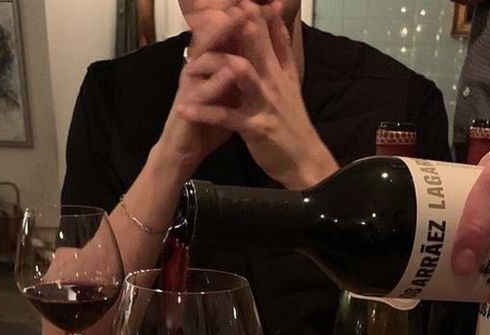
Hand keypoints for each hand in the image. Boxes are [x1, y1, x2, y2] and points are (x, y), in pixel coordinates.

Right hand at [157, 1, 252, 172]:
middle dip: (233, 17)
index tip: (272, 5)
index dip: (248, 20)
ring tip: (238, 19)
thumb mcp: (229, 93)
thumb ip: (241, 74)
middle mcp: (199, 69)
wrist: (185, 152)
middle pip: (215, 35)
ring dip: (222, 37)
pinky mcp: (188, 107)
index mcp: (212, 65)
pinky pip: (203, 91)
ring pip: (206, 55)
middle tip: (250, 0)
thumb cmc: (208, 122)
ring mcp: (192, 85)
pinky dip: (217, 80)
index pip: (230, 35)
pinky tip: (230, 70)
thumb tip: (261, 58)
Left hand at [174, 0, 337, 188]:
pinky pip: (225, 117)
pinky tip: (184, 109)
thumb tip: (279, 27)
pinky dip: (203, 113)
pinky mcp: (254, 128)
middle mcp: (275, 85)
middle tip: (224, 9)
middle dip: (241, 26)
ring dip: (217, 63)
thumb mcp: (292, 89)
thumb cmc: (294, 128)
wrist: (305, 162)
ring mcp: (265, 105)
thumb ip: (284, 58)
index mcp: (283, 76)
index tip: (246, 1)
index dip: (262, 17)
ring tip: (194, 61)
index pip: (275, 39)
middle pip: (258, 47)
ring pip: (242, 73)